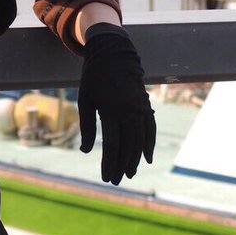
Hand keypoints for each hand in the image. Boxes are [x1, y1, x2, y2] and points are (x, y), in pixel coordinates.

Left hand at [77, 23, 155, 184]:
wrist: (113, 53)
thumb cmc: (94, 77)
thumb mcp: (85, 100)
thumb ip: (87, 127)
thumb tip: (86, 151)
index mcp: (110, 109)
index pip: (112, 145)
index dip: (110, 164)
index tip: (106, 178)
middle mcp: (128, 111)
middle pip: (128, 146)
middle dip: (122, 166)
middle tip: (116, 181)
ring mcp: (139, 108)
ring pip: (140, 140)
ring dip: (135, 159)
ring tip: (129, 174)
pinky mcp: (145, 105)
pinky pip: (150, 128)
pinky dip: (149, 144)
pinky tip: (146, 158)